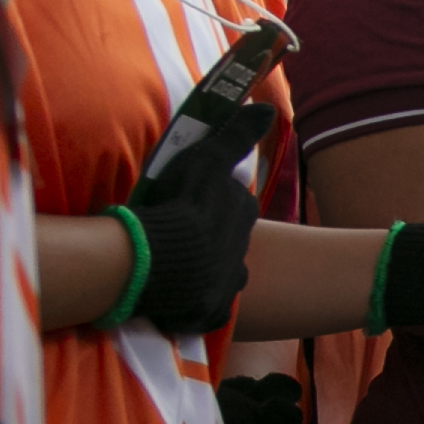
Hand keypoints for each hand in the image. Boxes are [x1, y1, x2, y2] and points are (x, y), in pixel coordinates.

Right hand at [118, 99, 271, 332]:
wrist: (155, 258)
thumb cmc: (180, 203)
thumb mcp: (206, 159)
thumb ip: (236, 134)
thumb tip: (267, 109)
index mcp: (240, 216)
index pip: (231, 208)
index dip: (210, 207)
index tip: (189, 207)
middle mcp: (241, 253)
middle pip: (227, 244)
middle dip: (211, 242)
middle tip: (180, 239)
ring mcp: (226, 286)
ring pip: (219, 277)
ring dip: (203, 273)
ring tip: (175, 268)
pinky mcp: (207, 314)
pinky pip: (204, 309)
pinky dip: (193, 304)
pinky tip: (174, 299)